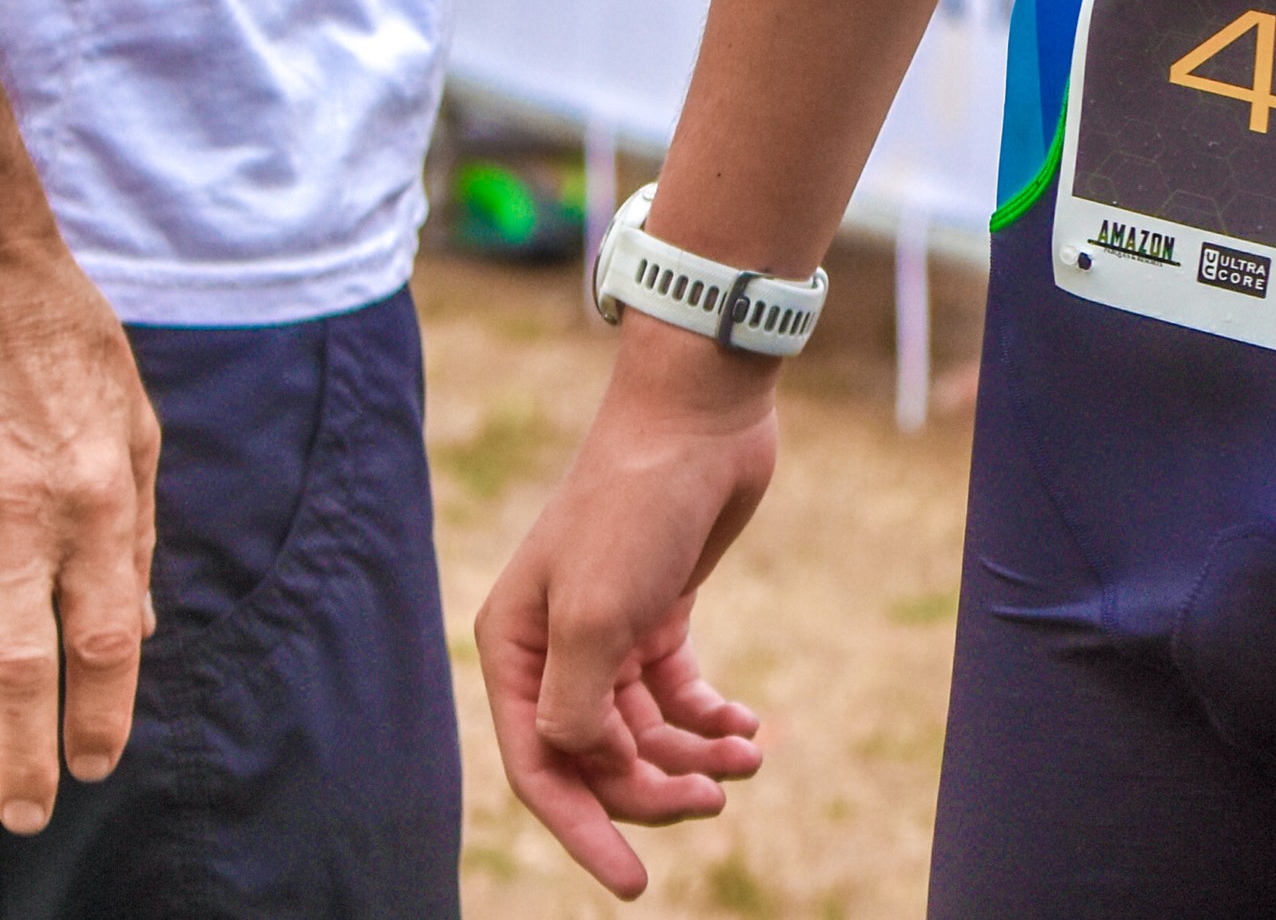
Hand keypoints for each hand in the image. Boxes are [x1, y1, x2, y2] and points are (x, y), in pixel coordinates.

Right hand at [0, 229, 158, 833]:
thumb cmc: (71, 352)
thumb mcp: (135, 430)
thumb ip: (136, 533)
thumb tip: (141, 624)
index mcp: (97, 499)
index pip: (105, 636)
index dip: (103, 713)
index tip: (96, 764)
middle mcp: (28, 520)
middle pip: (22, 666)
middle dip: (23, 754)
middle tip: (25, 815)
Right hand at [477, 319, 779, 898]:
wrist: (701, 416)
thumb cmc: (635, 507)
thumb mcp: (597, 617)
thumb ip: (578, 709)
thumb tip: (583, 767)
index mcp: (515, 648)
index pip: (540, 768)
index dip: (584, 831)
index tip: (634, 884)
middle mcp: (555, 647)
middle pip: (599, 758)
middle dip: (654, 789)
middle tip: (713, 797)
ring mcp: (611, 630)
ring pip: (646, 734)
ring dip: (694, 758)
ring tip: (745, 758)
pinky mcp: (663, 613)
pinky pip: (681, 698)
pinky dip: (712, 720)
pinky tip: (747, 730)